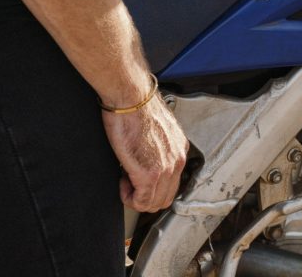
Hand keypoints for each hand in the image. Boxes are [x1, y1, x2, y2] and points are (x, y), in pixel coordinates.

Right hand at [102, 94, 188, 212]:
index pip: (172, 183)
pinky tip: (122, 182)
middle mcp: (177, 159)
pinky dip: (129, 198)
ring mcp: (165, 168)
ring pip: (154, 203)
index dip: (152, 185)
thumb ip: (157, 147)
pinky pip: (141, 202)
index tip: (138, 175)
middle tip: (130, 182)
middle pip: (165, 197)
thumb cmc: (137, 106)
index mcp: (178, 148)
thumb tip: (146, 157)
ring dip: (137, 198)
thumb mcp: (155, 129)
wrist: (131, 97)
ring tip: (126, 180)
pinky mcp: (150, 174)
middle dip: (145, 196)